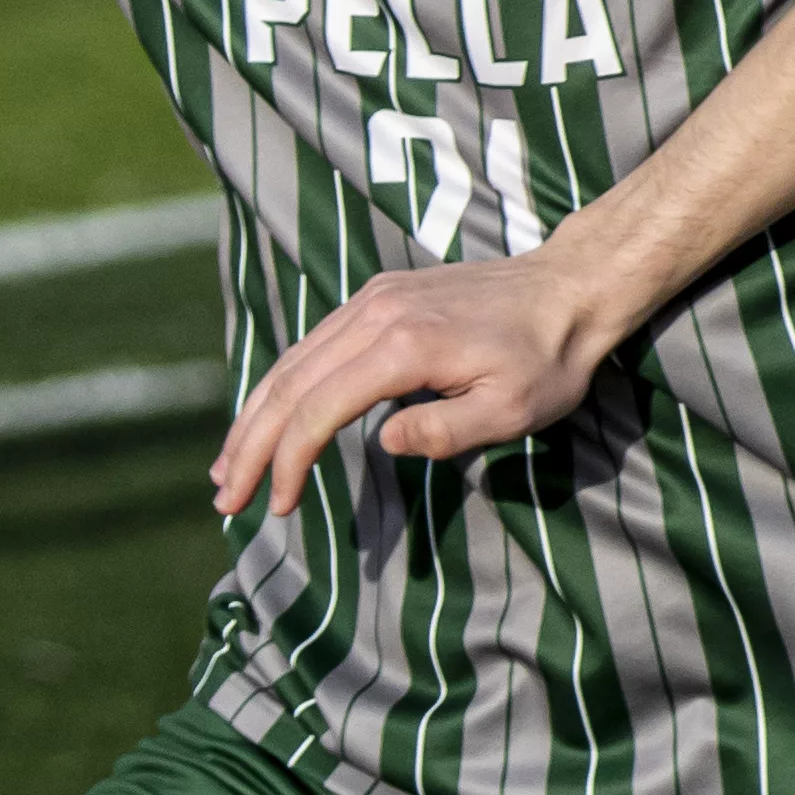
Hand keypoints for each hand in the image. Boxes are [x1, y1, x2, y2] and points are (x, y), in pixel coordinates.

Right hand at [209, 264, 617, 522]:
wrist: (570, 287)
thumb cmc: (549, 360)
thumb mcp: (513, 412)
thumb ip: (445, 432)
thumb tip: (381, 443)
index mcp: (404, 345)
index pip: (320, 409)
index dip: (289, 462)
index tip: (276, 507)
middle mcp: (375, 313)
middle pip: (290, 384)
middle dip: (249, 446)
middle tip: (223, 499)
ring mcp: (373, 300)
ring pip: (293, 362)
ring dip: (255, 417)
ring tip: (228, 468)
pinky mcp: (379, 297)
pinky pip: (314, 346)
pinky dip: (282, 387)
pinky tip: (269, 418)